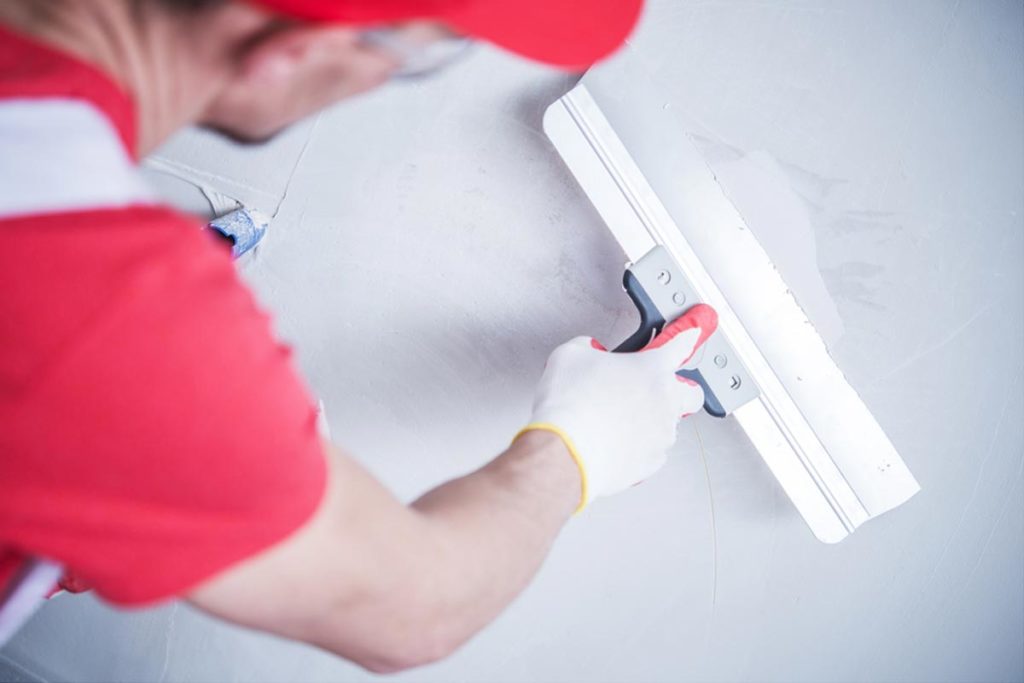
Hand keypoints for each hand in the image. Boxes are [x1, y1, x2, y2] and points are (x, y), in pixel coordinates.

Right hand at [519, 304, 717, 511]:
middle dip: (680, 388)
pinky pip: (652, 449)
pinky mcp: (651, 463)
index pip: (681, 344)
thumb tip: (589, 352)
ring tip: (618, 418)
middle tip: (655, 386)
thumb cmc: (570, 408)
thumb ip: (587, 347)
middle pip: (692, 393)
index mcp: (652, 368)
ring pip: (670, 424)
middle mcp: (665, 401)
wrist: (563, 455)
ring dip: (652, 418)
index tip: (695, 330)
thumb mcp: (570, 355)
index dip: (688, 334)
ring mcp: (661, 435)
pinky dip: (638, 445)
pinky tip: (614, 440)